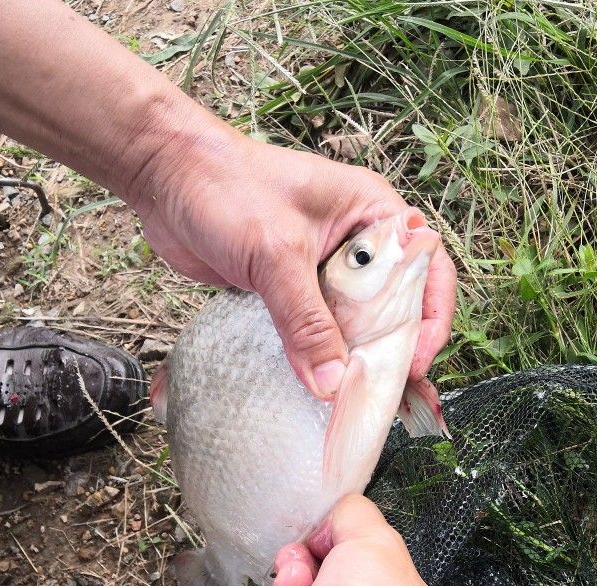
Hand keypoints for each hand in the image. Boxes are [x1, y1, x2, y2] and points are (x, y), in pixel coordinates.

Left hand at [0, 0, 455, 400]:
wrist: (165, 174)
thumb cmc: (226, 185)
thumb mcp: (277, 252)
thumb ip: (306, 319)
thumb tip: (332, 383)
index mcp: (373, 214)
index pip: (427, 268)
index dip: (432, 317)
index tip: (415, 361)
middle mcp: (357, 242)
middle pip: (394, 304)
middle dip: (394, 348)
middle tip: (385, 393)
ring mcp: (323, 268)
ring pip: (354, 323)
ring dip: (356, 360)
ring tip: (356, 400)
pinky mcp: (291, 289)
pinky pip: (316, 331)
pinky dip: (319, 358)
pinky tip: (318, 387)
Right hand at [207, 495, 464, 585]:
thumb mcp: (379, 541)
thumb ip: (360, 515)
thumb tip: (341, 511)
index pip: (397, 571)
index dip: (368, 546)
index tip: (350, 530)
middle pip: (350, 578)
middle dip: (326, 556)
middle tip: (319, 548)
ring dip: (300, 572)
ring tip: (300, 575)